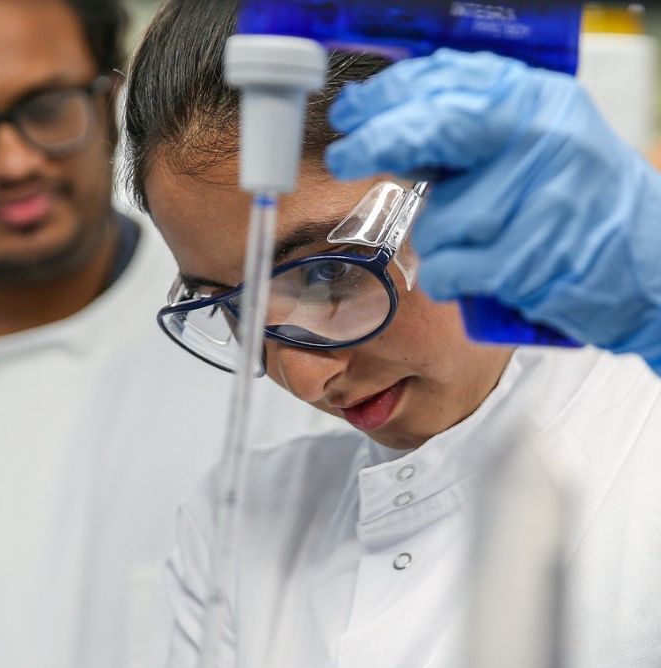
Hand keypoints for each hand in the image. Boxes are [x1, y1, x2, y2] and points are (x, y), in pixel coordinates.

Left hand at [326, 49, 660, 372]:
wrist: (649, 267)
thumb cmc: (582, 206)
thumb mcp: (537, 145)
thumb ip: (471, 133)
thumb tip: (389, 125)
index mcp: (540, 103)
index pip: (450, 82)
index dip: (390, 96)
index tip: (353, 112)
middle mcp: (541, 140)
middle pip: (435, 128)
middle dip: (379, 140)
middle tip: (344, 154)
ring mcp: (536, 200)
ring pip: (436, 219)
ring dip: (441, 239)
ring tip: (484, 244)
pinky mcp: (525, 261)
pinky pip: (446, 268)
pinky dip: (449, 278)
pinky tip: (478, 276)